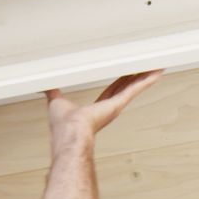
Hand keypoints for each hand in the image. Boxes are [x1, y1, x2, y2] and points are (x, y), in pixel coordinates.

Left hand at [44, 70, 161, 147]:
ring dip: (144, 76)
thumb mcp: (55, 101)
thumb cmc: (62, 126)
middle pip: (125, 87)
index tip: (124, 72)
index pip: (110, 91)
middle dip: (135, 76)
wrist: (69, 133)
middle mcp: (108, 108)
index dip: (118, 81)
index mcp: (95, 109)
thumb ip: (51, 92)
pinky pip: (134, 90)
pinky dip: (146, 82)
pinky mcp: (117, 105)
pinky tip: (156, 73)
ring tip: (156, 65)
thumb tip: (42, 84)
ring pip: (133, 87)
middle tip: (145, 65)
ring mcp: (114, 107)